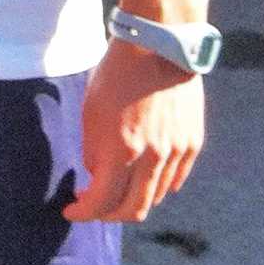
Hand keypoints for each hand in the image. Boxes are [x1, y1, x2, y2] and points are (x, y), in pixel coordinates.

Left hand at [63, 39, 205, 221]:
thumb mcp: (90, 111)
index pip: (102, 201)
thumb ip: (93, 150)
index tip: (71, 210)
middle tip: (93, 207)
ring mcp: (175, 153)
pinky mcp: (192, 145)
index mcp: (119, 150)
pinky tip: (141, 177)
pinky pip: (174, 179)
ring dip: (132, 199)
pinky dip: (156, 185)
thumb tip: (97, 175)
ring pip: (155, 196)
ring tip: (116, 188)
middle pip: (132, 209)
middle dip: (108, 215)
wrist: (158, 49)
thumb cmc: (115, 75)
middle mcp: (151, 158)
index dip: (84, 212)